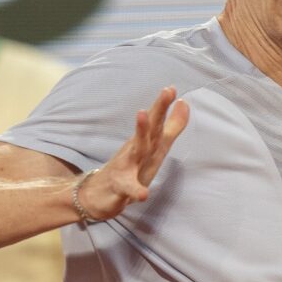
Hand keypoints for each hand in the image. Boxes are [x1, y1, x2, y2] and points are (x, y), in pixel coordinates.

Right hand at [75, 87, 189, 221]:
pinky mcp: (119, 188)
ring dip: (141, 133)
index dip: (164, 104)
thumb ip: (171, 126)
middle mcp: (135, 150)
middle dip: (158, 110)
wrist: (97, 194)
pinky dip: (135, 190)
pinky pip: (128, 189)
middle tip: (166, 92)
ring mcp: (126, 167)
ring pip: (136, 150)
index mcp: (146, 142)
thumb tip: (184, 103)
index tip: (171, 88)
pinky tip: (143, 194)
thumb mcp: (154, 147)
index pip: (156, 120)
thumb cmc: (131, 167)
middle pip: (149, 129)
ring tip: (143, 115)